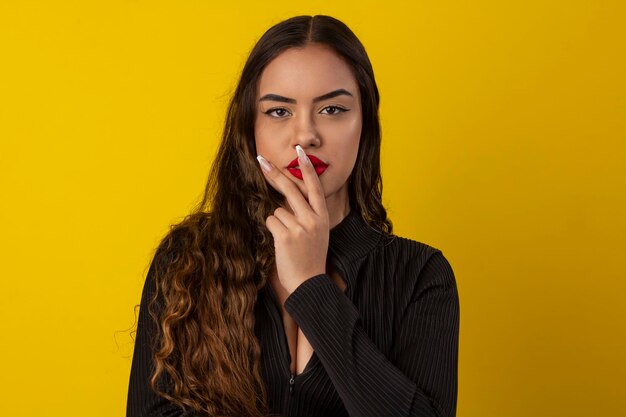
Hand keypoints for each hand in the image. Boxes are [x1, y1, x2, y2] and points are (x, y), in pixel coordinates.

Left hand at [256, 145, 329, 294]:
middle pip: (290, 189)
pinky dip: (272, 231)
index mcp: (323, 217)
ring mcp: (300, 226)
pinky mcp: (286, 235)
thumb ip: (307, 215)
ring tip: (288, 241)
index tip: (299, 152)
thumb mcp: (317, 233)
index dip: (306, 168)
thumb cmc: (310, 258)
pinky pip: (271, 221)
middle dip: (275, 173)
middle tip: (261, 159)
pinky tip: (282, 244)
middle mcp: (313, 219)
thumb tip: (289, 196)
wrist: (309, 284)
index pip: (314, 187)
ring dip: (278, 223)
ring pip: (277, 210)